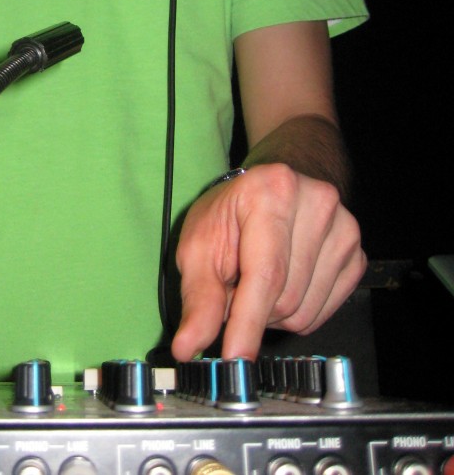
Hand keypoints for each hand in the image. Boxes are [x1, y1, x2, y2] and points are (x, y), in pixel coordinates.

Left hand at [170, 163, 366, 362]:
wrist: (270, 189)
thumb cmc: (231, 213)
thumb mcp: (199, 244)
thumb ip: (198, 297)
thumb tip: (188, 346)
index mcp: (273, 191)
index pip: (265, 274)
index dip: (247, 323)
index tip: (236, 358)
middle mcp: (317, 204)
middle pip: (285, 299)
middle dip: (253, 309)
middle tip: (236, 285)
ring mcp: (345, 230)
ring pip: (304, 313)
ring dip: (273, 312)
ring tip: (259, 277)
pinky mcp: (357, 255)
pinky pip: (322, 314)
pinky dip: (296, 310)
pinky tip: (284, 281)